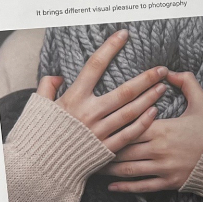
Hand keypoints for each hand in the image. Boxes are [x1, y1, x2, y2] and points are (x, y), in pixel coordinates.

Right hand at [36, 29, 168, 152]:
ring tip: (163, 87)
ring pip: (131, 111)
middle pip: (125, 91)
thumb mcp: (39, 106)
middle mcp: (89, 113)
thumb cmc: (40, 133)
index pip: (95, 65)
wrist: (39, 167)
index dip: (110, 47)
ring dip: (150, 98)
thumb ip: (47, 87)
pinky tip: (155, 112)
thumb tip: (58, 76)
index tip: (124, 34)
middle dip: (146, 78)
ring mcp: (99, 131)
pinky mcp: (106, 148)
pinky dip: (144, 122)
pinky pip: (130, 133)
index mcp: (74, 98)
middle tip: (162, 69)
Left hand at [101, 70, 202, 192]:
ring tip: (94, 164)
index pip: (130, 126)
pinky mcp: (168, 182)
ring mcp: (163, 168)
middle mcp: (159, 149)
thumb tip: (169, 71)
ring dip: (108, 169)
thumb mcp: (202, 101)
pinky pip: (141, 186)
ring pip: (127, 169)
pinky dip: (124, 187)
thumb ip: (185, 82)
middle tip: (85, 145)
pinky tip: (111, 186)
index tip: (97, 123)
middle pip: (123, 148)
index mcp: (164, 128)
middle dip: (104, 148)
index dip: (113, 125)